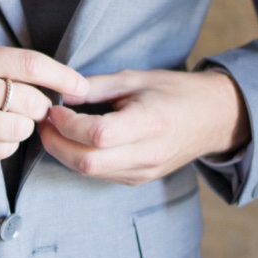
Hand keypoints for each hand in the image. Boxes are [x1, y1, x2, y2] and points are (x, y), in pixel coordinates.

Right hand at [0, 44, 88, 170]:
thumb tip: (43, 83)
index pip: (30, 65)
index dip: (63, 76)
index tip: (81, 86)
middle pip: (29, 102)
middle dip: (36, 110)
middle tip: (28, 112)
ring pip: (17, 131)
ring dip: (19, 132)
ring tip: (0, 126)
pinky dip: (1, 148)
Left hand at [39, 67, 249, 185]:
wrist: (212, 118)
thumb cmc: (175, 92)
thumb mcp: (136, 78)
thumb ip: (96, 87)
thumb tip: (61, 94)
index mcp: (150, 123)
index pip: (98, 135)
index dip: (68, 124)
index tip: (54, 108)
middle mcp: (147, 154)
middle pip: (87, 163)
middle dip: (56, 144)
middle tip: (44, 122)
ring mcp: (143, 172)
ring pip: (90, 173)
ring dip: (64, 154)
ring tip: (55, 130)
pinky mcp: (138, 180)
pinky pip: (100, 175)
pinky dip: (80, 160)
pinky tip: (74, 141)